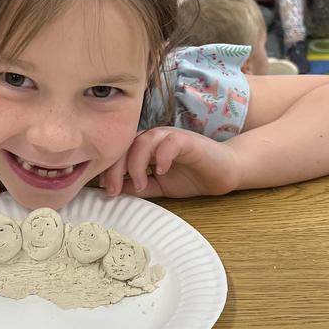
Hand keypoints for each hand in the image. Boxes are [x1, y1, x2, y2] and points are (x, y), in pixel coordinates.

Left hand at [100, 126, 240, 199]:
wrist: (223, 173)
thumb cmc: (191, 177)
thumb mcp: (158, 186)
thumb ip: (139, 186)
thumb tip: (115, 190)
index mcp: (146, 147)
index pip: (120, 152)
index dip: (110, 169)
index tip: (106, 189)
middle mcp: (155, 138)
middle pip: (127, 145)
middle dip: (116, 167)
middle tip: (113, 189)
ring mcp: (171, 137)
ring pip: (144, 140)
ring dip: (136, 163)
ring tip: (139, 184)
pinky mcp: (187, 140)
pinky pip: (170, 142)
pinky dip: (162, 156)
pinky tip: (160, 172)